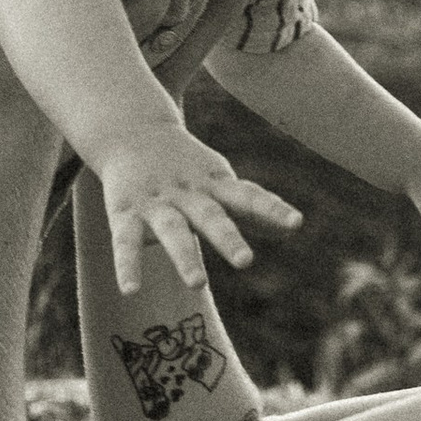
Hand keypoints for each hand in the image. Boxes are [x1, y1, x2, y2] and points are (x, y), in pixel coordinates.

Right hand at [99, 123, 300, 299]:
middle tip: (245, 261)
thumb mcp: (219, 180)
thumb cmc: (185, 166)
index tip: (295, 223)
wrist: (130, 129)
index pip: (248, 196)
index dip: (272, 209)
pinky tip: (130, 291)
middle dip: (228, 237)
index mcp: (214, 185)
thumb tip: (292, 229)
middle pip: (211, 215)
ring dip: (185, 256)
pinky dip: (127, 266)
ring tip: (198, 285)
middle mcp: (188, 193)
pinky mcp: (126, 213)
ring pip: (172, 229)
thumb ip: (251, 209)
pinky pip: (125, 242)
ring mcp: (156, 203)